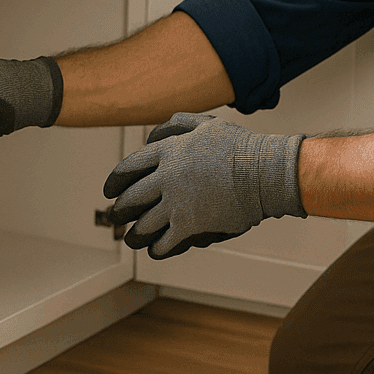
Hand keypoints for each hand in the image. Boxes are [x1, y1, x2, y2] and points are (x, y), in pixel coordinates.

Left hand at [102, 113, 305, 259]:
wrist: (264, 172)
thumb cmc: (239, 147)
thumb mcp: (206, 125)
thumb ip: (178, 125)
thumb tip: (155, 133)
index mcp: (167, 151)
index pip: (128, 168)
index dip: (114, 182)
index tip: (110, 191)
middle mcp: (166, 177)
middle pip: (131, 199)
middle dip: (120, 211)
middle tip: (116, 217)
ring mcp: (176, 203)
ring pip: (143, 225)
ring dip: (134, 235)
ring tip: (132, 239)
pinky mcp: (189, 225)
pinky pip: (164, 242)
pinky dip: (157, 248)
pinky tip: (157, 249)